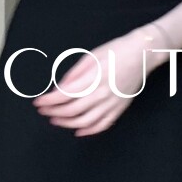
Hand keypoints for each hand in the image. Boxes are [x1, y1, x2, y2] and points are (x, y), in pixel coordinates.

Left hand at [32, 28, 160, 136]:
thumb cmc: (117, 50)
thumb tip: (60, 87)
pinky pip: (103, 124)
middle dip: (54, 111)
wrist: (143, 54)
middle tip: (43, 111)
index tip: (38, 102)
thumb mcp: (92, 55)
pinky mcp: (120, 108)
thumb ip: (75, 73)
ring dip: (67, 123)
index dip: (49, 100)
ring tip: (56, 120)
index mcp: (94, 78)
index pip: (65, 95)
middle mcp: (102, 94)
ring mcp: (112, 103)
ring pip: (85, 121)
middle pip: (72, 110)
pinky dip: (89, 130)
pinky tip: (78, 130)